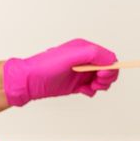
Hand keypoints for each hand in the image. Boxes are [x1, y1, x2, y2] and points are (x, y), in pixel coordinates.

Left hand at [3, 38, 118, 105]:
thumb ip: (91, 55)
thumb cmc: (45, 66)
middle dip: (106, 78)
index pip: (108, 57)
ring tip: (90, 87)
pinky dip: (91, 91)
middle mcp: (85, 59)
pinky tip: (81, 91)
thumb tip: (110, 60)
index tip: (101, 75)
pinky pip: (92, 88)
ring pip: (102, 80)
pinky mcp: (77, 84)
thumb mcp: (70, 56)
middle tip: (96, 83)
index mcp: (85, 48)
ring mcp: (81, 72)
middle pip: (108, 69)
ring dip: (100, 85)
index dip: (110, 67)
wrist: (29, 81)